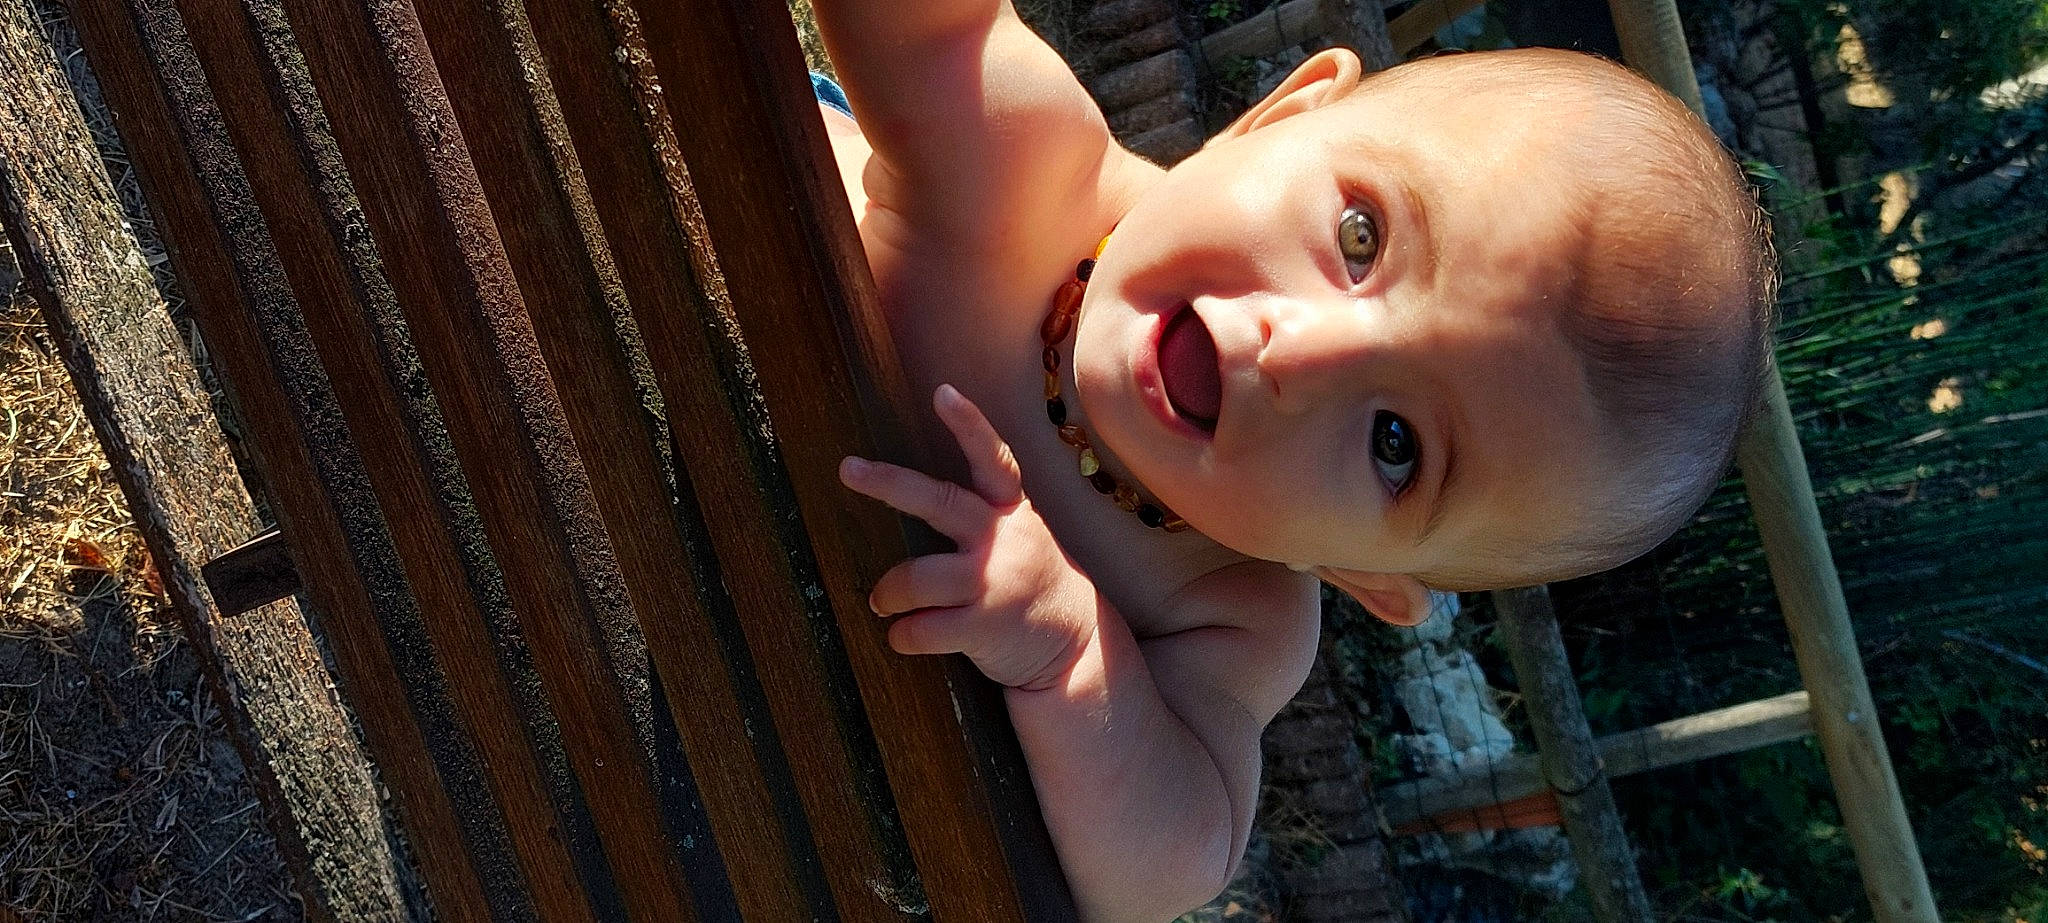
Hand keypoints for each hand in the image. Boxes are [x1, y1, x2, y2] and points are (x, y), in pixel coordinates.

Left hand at [839, 385, 1097, 689]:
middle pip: (940, 503)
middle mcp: (1003, 541)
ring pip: (914, 579)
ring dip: (887, 593)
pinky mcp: (984, 628)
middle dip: (889, 484)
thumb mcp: (1019, 534)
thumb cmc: (1028, 582)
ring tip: (882, 602)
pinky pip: (918, 629)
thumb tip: (907, 491)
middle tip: (848, 469)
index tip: (943, 392)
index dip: (969, 425)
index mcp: (1011, 512)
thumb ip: (979, 512)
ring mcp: (994, 584)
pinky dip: (901, 635)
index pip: (993, 460)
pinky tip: (905, 635)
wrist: (1077, 644)